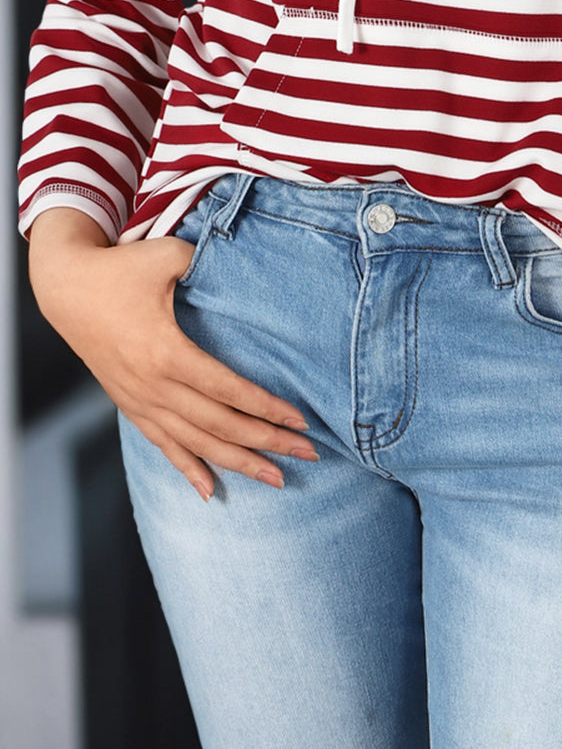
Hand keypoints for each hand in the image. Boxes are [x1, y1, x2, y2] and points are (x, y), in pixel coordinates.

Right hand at [28, 207, 318, 500]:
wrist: (67, 289)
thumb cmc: (121, 269)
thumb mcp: (168, 256)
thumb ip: (207, 265)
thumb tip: (243, 271)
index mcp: (167, 352)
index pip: (228, 391)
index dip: (266, 408)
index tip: (300, 421)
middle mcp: (154, 386)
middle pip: (220, 425)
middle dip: (267, 442)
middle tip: (308, 454)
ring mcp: (140, 400)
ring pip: (196, 443)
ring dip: (238, 464)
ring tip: (276, 479)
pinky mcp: (130, 405)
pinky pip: (162, 445)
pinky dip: (188, 469)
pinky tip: (209, 491)